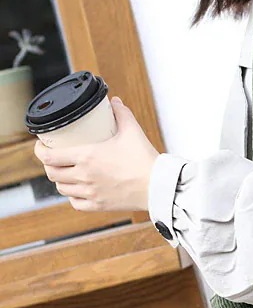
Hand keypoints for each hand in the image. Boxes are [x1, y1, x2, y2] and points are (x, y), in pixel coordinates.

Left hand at [34, 97, 159, 212]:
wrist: (159, 186)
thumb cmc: (145, 160)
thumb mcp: (132, 131)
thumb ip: (121, 114)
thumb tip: (114, 101)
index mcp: (86, 156)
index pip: (48, 156)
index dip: (39, 150)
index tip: (42, 145)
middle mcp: (84, 176)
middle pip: (52, 173)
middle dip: (49, 165)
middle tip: (54, 158)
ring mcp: (91, 193)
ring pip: (62, 188)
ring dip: (60, 180)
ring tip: (65, 174)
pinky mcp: (100, 206)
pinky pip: (76, 203)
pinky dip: (73, 197)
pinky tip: (77, 191)